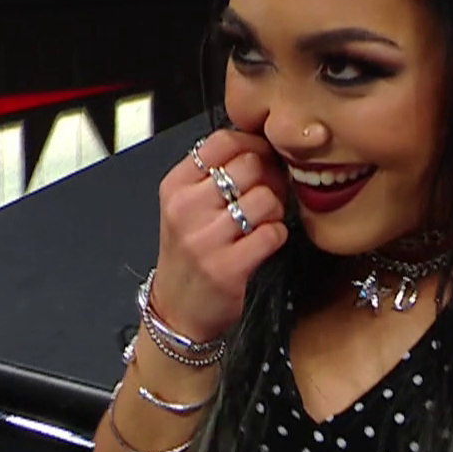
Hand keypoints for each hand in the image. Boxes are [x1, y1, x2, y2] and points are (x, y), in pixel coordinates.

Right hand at [152, 129, 288, 343]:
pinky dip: (277, 235)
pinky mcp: (227, 267)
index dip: (253, 146)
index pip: (223, 141)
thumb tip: (265, 147)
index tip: (262, 160)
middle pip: (249, 165)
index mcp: (175, 186)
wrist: (177, 310)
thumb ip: (215, 173)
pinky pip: (272, 232)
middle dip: (269, 178)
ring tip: (263, 222)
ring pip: (265, 198)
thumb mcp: (186, 205)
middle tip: (269, 194)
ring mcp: (205, 239)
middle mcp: (186, 208)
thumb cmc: (189, 253)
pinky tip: (264, 242)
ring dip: (274, 210)